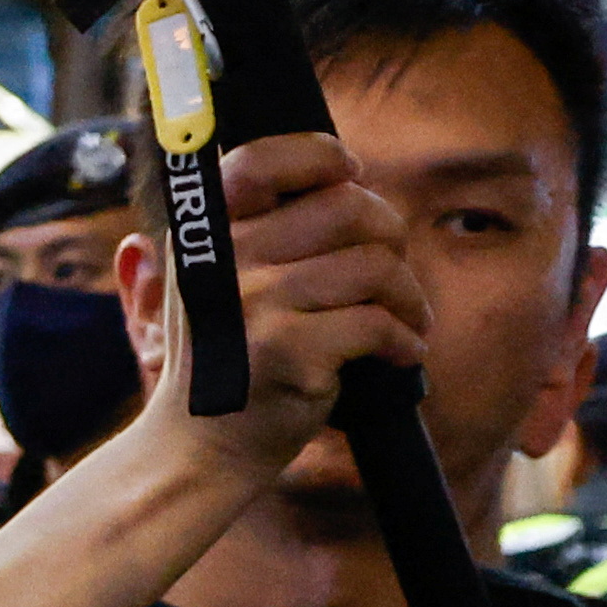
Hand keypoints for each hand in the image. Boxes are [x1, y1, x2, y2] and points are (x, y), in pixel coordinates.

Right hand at [165, 128, 427, 488]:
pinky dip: (402, 342)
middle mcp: (224, 260)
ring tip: (400, 323)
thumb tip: (344, 177)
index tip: (348, 177)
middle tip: (386, 274)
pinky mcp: (289, 350)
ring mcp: (254, 305)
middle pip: (350, 208)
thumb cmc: (228, 358)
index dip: (320, 157)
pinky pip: (380, 323)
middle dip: (389, 239)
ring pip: (377, 267)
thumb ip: (262, 228)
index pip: (264, 158)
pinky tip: (394, 356)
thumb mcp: (220, 282)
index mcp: (206, 233)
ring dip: (407, 299)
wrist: (199, 449)